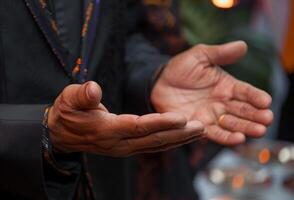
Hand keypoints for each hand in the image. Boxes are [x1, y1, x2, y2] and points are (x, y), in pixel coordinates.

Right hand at [48, 81, 204, 156]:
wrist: (62, 135)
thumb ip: (81, 95)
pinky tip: (183, 136)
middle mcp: (118, 143)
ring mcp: (123, 148)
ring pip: (156, 145)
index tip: (182, 117)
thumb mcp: (68, 100)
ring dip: (179, 140)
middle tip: (202, 127)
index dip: (160, 122)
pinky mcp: (127, 147)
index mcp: (106, 129)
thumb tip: (94, 88)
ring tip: (200, 131)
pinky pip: (152, 146)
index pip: (137, 127)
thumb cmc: (67, 114)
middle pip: (153, 140)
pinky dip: (169, 141)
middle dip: (178, 134)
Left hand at [151, 41, 272, 144]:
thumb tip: (243, 45)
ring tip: (258, 130)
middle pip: (243, 111)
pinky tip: (238, 138)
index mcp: (226, 86)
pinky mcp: (198, 126)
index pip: (245, 92)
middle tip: (267, 119)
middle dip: (256, 116)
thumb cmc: (180, 68)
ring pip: (232, 124)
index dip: (256, 96)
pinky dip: (226, 137)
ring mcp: (211, 116)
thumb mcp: (200, 56)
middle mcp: (222, 103)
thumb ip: (220, 53)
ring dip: (246, 128)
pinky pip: (214, 133)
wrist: (158, 83)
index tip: (266, 101)